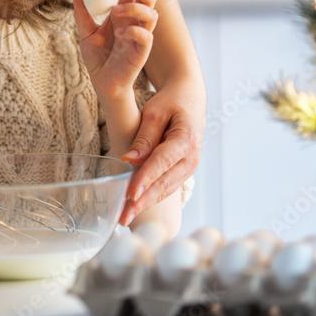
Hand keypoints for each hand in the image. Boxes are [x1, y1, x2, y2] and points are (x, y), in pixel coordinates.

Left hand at [74, 0, 157, 100]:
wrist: (102, 84)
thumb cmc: (98, 58)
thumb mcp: (86, 35)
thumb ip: (83, 17)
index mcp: (124, 16)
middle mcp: (135, 23)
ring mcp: (140, 38)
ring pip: (152, 15)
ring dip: (134, 8)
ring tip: (114, 11)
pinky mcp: (141, 53)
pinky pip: (147, 38)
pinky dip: (135, 31)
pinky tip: (119, 32)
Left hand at [118, 78, 204, 224]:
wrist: (190, 98)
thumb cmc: (170, 102)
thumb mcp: (154, 112)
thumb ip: (143, 138)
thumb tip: (128, 160)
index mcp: (186, 139)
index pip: (162, 163)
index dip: (145, 180)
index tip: (130, 195)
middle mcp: (192, 157)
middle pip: (164, 183)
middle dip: (142, 202)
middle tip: (123, 216)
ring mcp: (190, 166)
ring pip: (166, 189)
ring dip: (145, 204)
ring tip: (125, 217)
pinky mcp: (184, 170)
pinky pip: (167, 186)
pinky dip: (151, 197)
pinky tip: (136, 207)